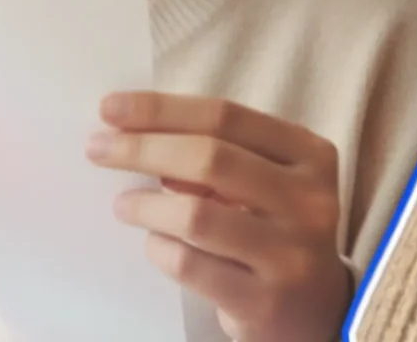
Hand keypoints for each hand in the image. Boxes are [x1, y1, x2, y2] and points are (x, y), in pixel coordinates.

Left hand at [89, 92, 348, 340]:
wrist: (318, 310)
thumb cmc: (278, 230)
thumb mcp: (270, 183)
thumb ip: (224, 157)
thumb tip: (140, 137)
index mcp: (311, 156)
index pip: (227, 117)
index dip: (163, 109)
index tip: (111, 107)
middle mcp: (309, 201)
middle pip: (211, 159)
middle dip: (143, 148)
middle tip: (98, 148)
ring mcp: (290, 254)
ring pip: (197, 215)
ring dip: (146, 205)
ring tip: (123, 204)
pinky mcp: (263, 302)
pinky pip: (191, 266)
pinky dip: (160, 249)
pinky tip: (153, 243)